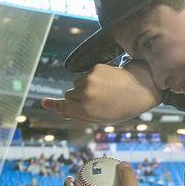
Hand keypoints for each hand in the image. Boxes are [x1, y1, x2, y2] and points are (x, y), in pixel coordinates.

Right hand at [42, 60, 160, 123]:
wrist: (140, 88)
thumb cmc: (120, 108)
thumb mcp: (100, 118)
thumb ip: (80, 116)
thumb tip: (63, 112)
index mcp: (86, 110)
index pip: (63, 107)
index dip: (53, 105)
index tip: (44, 102)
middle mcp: (85, 94)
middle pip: (69, 95)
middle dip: (75, 99)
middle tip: (94, 102)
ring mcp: (89, 79)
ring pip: (76, 84)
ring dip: (84, 88)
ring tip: (103, 92)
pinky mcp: (94, 68)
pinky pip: (84, 75)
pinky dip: (91, 79)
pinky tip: (106, 82)